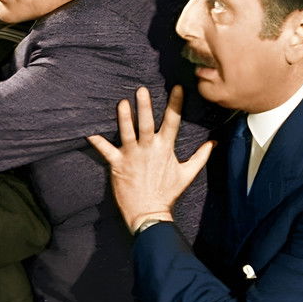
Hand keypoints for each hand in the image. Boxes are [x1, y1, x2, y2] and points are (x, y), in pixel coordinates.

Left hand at [87, 86, 214, 233]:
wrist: (150, 213)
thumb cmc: (168, 193)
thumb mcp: (188, 174)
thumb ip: (201, 156)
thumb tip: (214, 143)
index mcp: (165, 148)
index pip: (173, 122)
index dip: (176, 104)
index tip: (177, 87)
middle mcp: (149, 148)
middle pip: (146, 123)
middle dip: (144, 106)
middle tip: (141, 89)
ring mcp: (132, 155)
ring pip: (127, 132)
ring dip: (124, 117)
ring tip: (121, 103)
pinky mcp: (117, 164)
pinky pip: (105, 149)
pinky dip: (96, 140)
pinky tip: (88, 129)